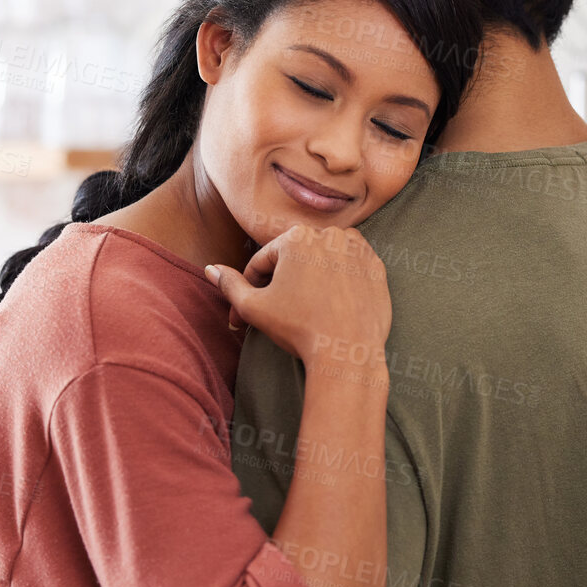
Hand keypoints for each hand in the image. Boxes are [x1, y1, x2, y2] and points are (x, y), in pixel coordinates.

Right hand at [207, 224, 389, 366]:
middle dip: (280, 283)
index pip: (263, 261)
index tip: (245, 314)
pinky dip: (337, 282)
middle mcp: (329, 234)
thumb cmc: (299, 328)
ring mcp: (357, 249)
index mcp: (296, 236)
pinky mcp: (376, 267)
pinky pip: (348, 269)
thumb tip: (210, 269)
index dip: (250, 289)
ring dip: (309, 278)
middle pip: (293, 258)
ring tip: (303, 307)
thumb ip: (230, 285)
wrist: (347, 352)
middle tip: (275, 313)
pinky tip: (330, 304)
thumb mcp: (254, 308)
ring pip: (321, 260)